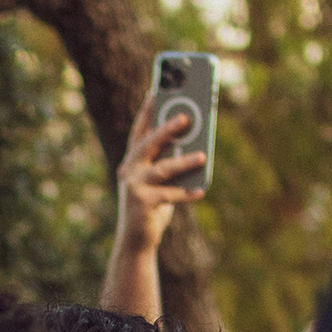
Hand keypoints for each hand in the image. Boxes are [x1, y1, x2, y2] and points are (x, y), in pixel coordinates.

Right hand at [115, 92, 208, 256]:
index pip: (139, 131)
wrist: (136, 241)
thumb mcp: (160, 182)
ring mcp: (133, 187)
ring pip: (162, 169)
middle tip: (185, 117)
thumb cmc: (152, 208)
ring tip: (202, 155)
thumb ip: (169, 163)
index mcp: (132, 161)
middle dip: (167, 128)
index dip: (147, 111)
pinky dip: (186, 193)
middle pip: (148, 144)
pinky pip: (169, 195)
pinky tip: (201, 191)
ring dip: (184, 161)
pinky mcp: (142, 204)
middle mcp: (129, 170)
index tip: (156, 90)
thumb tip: (196, 148)